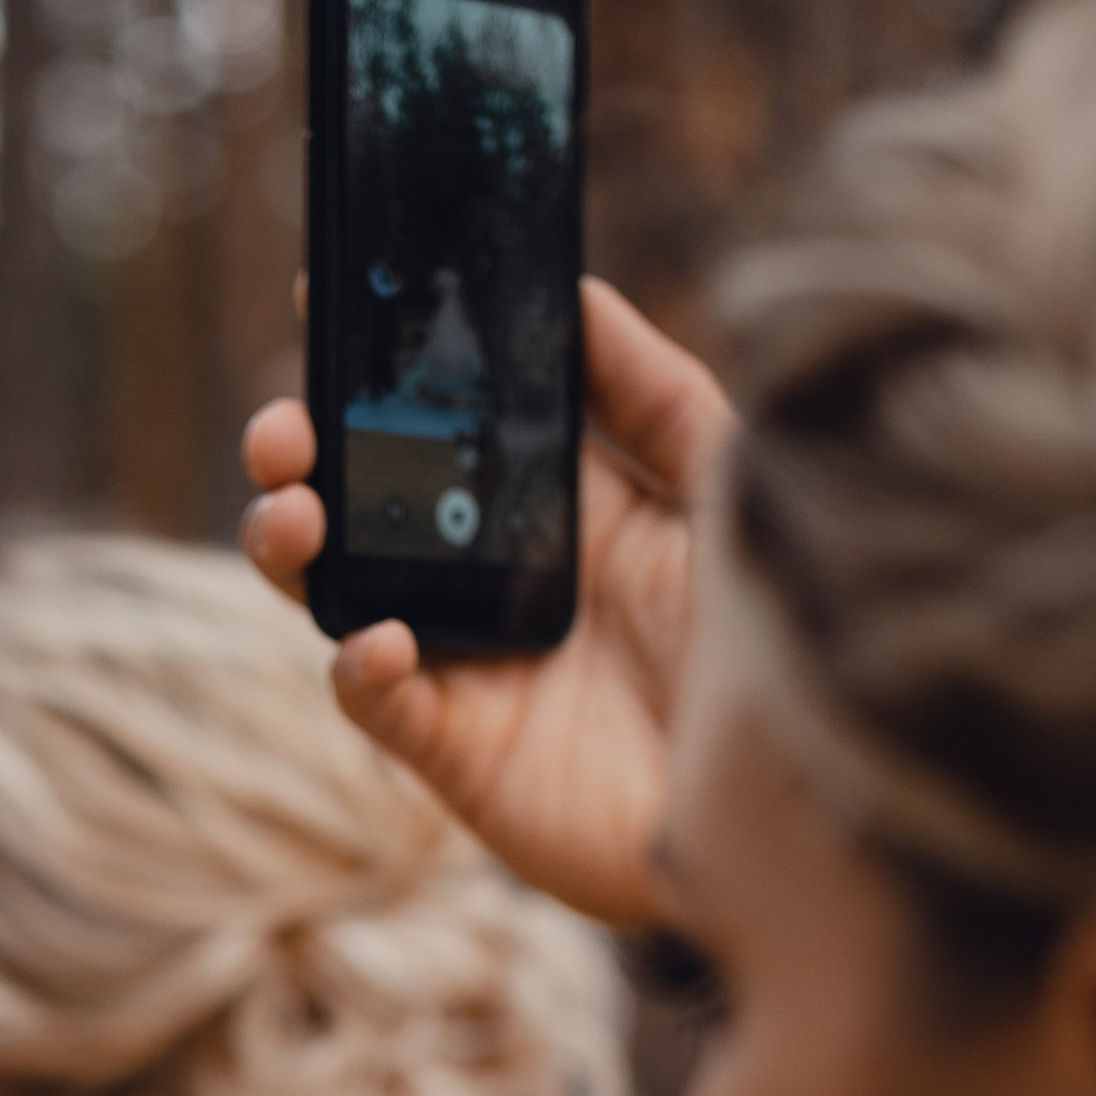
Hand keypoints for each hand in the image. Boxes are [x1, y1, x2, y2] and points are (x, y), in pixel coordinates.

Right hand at [241, 277, 732, 932]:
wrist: (810, 798)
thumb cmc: (785, 640)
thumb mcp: (728, 492)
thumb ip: (655, 396)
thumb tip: (580, 296)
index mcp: (559, 504)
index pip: (441, 417)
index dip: (375, 366)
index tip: (328, 302)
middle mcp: (498, 578)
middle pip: (362, 498)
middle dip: (302, 450)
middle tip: (285, 428)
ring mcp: (472, 664)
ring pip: (340, 592)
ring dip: (292, 547)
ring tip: (292, 514)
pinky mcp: (462, 752)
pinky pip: (379, 704)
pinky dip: (358, 668)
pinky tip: (381, 636)